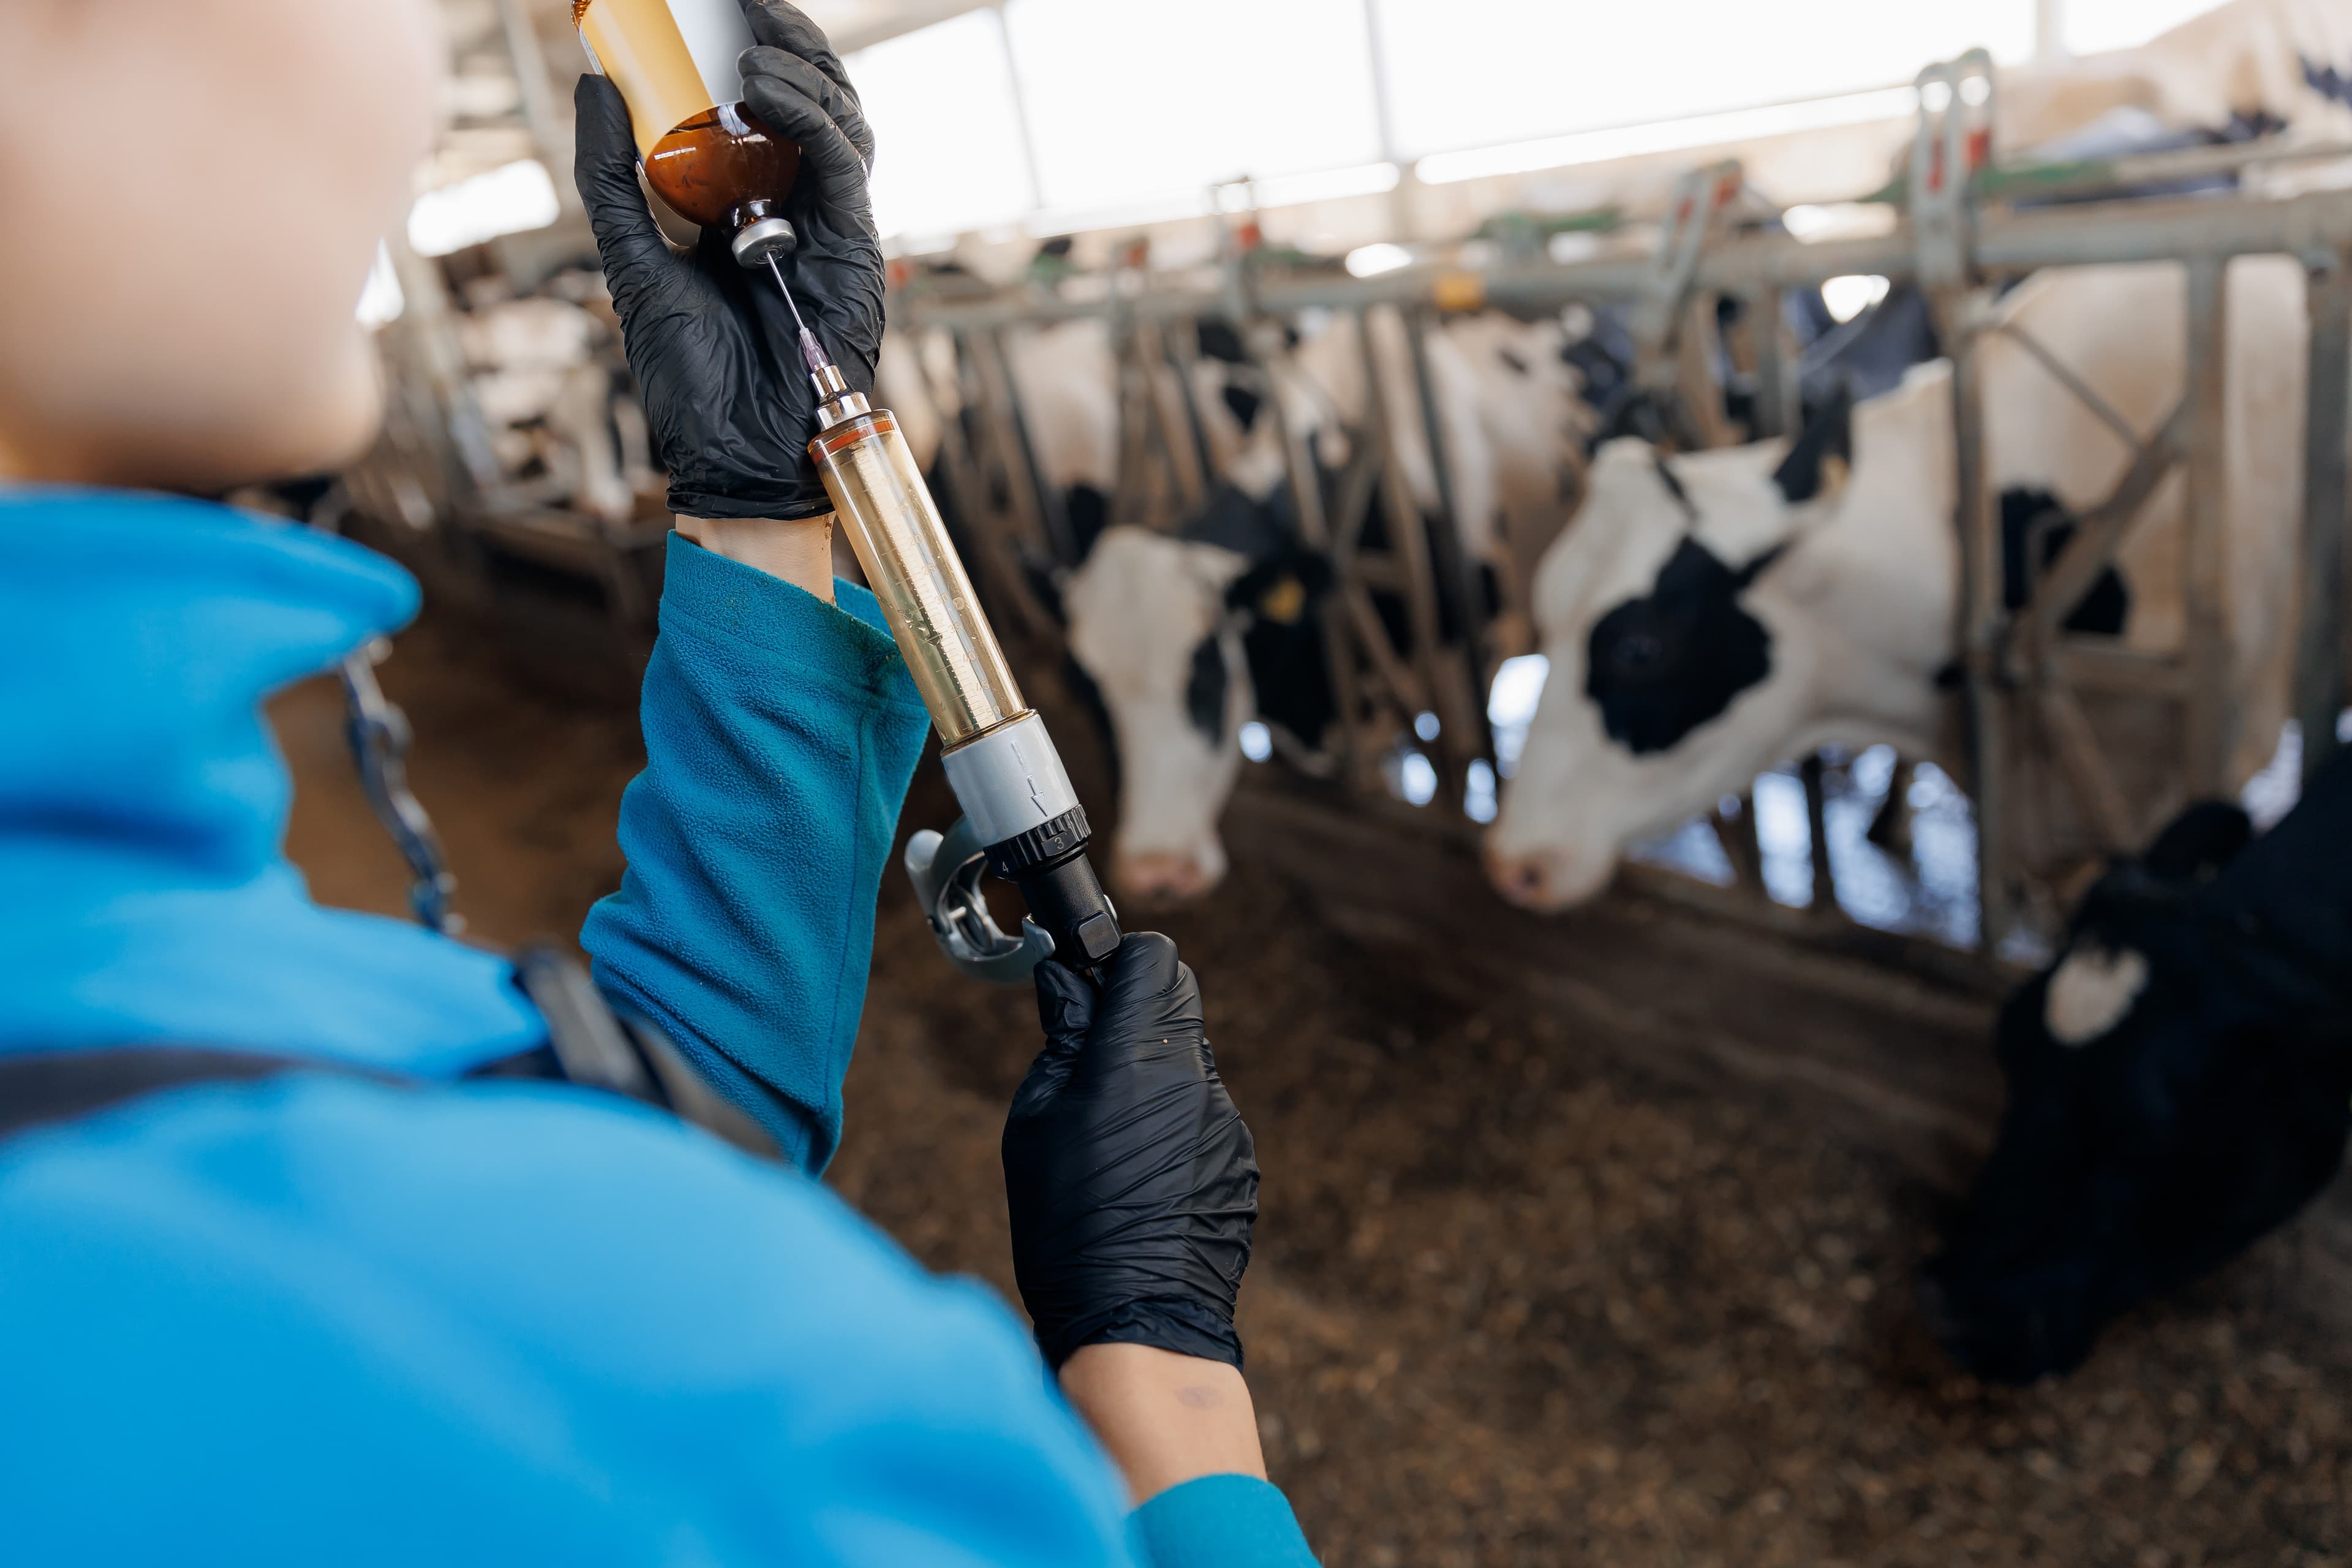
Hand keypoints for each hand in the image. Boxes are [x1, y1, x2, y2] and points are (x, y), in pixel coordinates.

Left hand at [571, 1, 882, 520]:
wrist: (732, 448)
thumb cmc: (689, 374)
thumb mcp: (631, 259)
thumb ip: (610, 178)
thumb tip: (594, 83)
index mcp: (749, 203)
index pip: (765, 107)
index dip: (752, 47)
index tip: (715, 8)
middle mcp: (799, 206)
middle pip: (815, 99)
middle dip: (787, 40)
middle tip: (745, 5)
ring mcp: (832, 225)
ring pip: (842, 120)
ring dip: (803, 68)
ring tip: (751, 44)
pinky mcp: (855, 248)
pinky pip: (844, 163)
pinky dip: (812, 118)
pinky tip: (768, 91)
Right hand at [1002, 934, 1259, 1369]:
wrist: (1134, 1323)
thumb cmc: (1066, 1224)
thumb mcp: (1037, 1120)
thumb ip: (1063, 1038)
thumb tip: (1067, 981)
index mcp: (1139, 1055)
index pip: (1152, 958)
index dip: (1117, 961)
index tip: (1088, 985)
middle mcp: (1196, 1077)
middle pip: (1176, 1002)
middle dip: (1134, 1013)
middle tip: (1090, 1058)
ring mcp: (1227, 1121)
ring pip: (1189, 1061)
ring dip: (1152, 1075)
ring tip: (1109, 1141)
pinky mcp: (1241, 1160)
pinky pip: (1204, 1115)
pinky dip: (1173, 1124)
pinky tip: (1140, 1178)